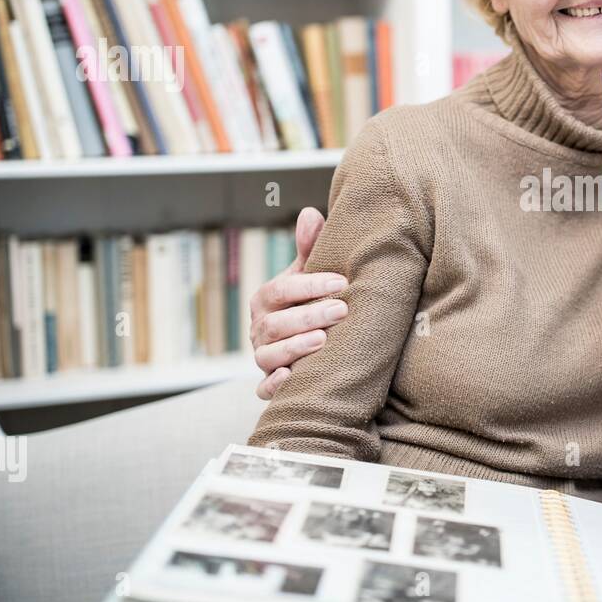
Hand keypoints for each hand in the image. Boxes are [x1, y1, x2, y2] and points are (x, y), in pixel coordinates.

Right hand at [249, 207, 347, 399]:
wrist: (311, 343)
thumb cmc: (311, 302)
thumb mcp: (310, 274)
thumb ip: (310, 247)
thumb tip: (310, 212)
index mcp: (266, 300)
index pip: (280, 291)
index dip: (308, 286)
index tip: (340, 281)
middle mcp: (260, 329)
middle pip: (276, 325)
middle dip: (308, 316)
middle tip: (341, 309)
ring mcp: (263, 358)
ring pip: (269, 356)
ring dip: (295, 348)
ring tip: (323, 341)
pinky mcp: (269, 384)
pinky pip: (265, 390)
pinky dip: (275, 386)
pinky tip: (293, 378)